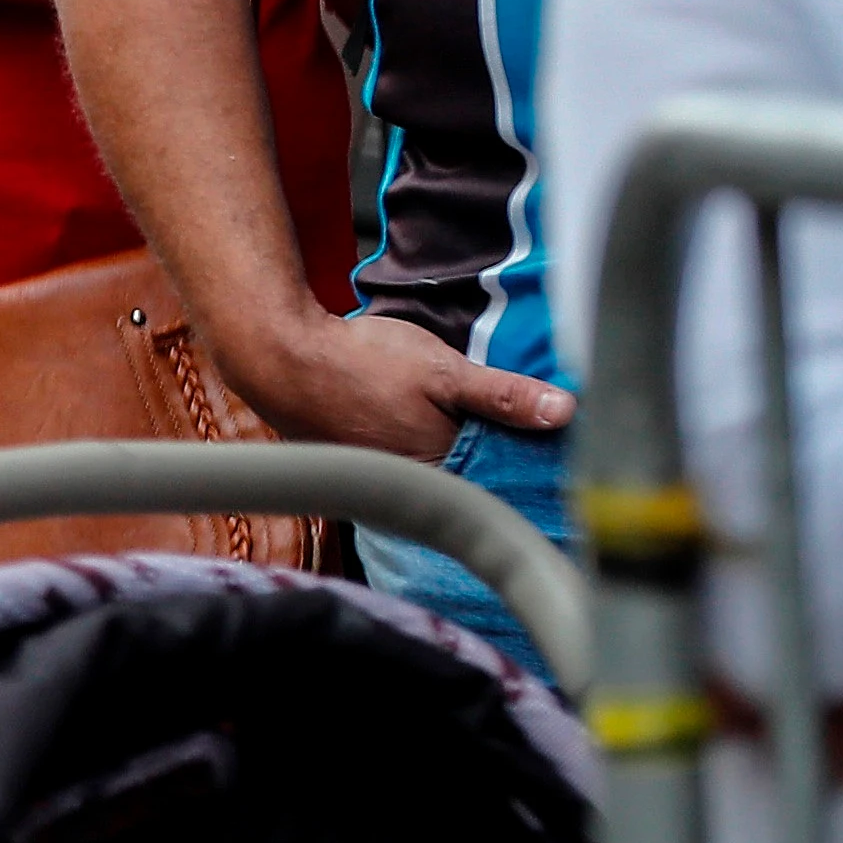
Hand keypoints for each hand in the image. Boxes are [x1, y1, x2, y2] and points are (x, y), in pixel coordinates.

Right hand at [225, 304, 573, 460]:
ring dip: (453, 456)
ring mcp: (377, 477)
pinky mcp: (354, 464)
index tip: (556, 454)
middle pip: (468, 480)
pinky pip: (402, 465)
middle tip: (517, 439)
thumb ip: (502, 395)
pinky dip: (418, 450)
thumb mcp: (441, 370)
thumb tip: (566, 414)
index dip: (529, 464)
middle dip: (493, 462)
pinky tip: (417, 427)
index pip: (502, 480)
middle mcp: (409, 484)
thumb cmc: (358, 362)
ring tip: (467, 432)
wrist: (277, 358)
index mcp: (439, 470)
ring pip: (434, 472)